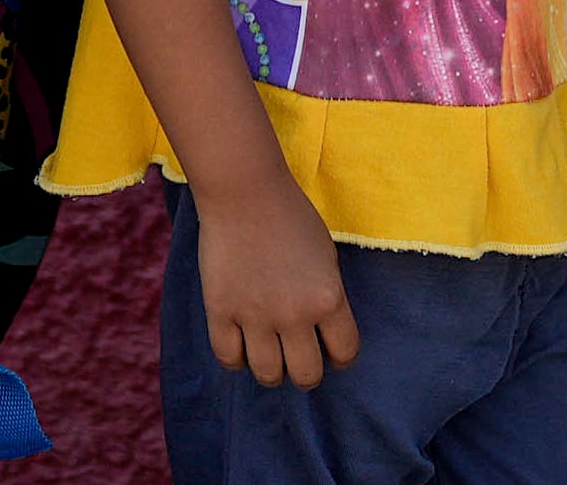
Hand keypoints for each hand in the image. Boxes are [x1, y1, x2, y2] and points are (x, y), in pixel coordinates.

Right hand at [193, 177, 361, 388]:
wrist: (245, 192)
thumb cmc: (291, 216)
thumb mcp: (326, 257)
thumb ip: (326, 297)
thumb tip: (323, 334)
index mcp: (328, 297)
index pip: (345, 352)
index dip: (341, 356)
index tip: (332, 350)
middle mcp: (295, 314)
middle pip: (307, 375)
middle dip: (307, 371)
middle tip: (300, 357)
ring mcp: (255, 316)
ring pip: (268, 374)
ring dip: (273, 370)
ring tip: (270, 354)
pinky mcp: (221, 311)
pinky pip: (229, 358)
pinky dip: (237, 358)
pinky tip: (242, 344)